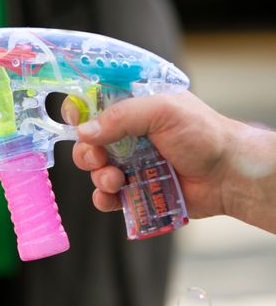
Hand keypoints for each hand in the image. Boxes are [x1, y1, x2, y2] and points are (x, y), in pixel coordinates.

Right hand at [63, 91, 240, 218]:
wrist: (228, 175)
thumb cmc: (203, 135)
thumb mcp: (163, 110)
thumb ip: (122, 116)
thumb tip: (84, 132)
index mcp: (134, 110)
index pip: (95, 106)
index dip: (81, 114)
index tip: (77, 123)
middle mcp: (128, 136)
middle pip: (89, 143)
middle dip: (87, 153)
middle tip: (98, 159)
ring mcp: (130, 164)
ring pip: (96, 171)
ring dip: (99, 176)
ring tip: (117, 180)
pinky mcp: (135, 189)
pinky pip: (107, 196)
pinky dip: (104, 198)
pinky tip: (113, 197)